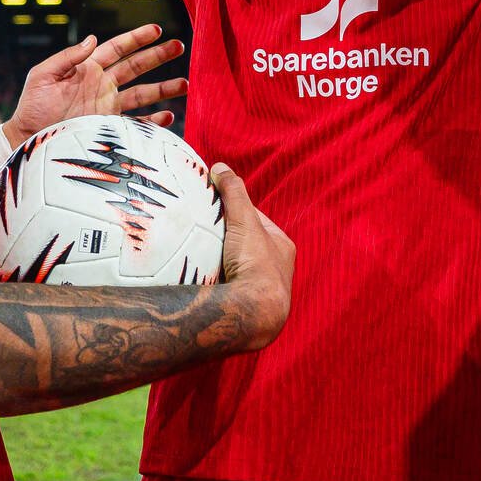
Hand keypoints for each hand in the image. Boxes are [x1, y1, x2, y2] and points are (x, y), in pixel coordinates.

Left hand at [8, 24, 187, 142]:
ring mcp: (107, 107)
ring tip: (185, 84)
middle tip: (179, 46)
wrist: (26, 139)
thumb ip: (67, 57)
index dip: (136, 38)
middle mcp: (102, 86)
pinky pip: (136, 124)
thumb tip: (92, 38)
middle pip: (136, 67)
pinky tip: (168, 115)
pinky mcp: (108, 128)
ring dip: (164, 88)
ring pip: (142, 94)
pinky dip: (153, 121)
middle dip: (158, 56)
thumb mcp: (42, 75)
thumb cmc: (31, 106)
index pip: (117, 48)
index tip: (156, 29)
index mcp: (88, 69)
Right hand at [210, 163, 293, 347]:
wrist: (252, 313)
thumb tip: (220, 167)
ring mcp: (262, 291)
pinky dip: (217, 282)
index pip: (256, 220)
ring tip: (198, 255)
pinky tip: (201, 279)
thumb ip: (233, 192)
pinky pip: (229, 287)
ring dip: (220, 263)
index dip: (235, 211)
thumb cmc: (255, 263)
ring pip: (237, 268)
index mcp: (282, 247)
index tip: (214, 208)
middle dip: (226, 239)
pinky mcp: (247, 307)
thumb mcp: (244, 220)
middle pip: (245, 245)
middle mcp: (277, 269)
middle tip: (202, 233)